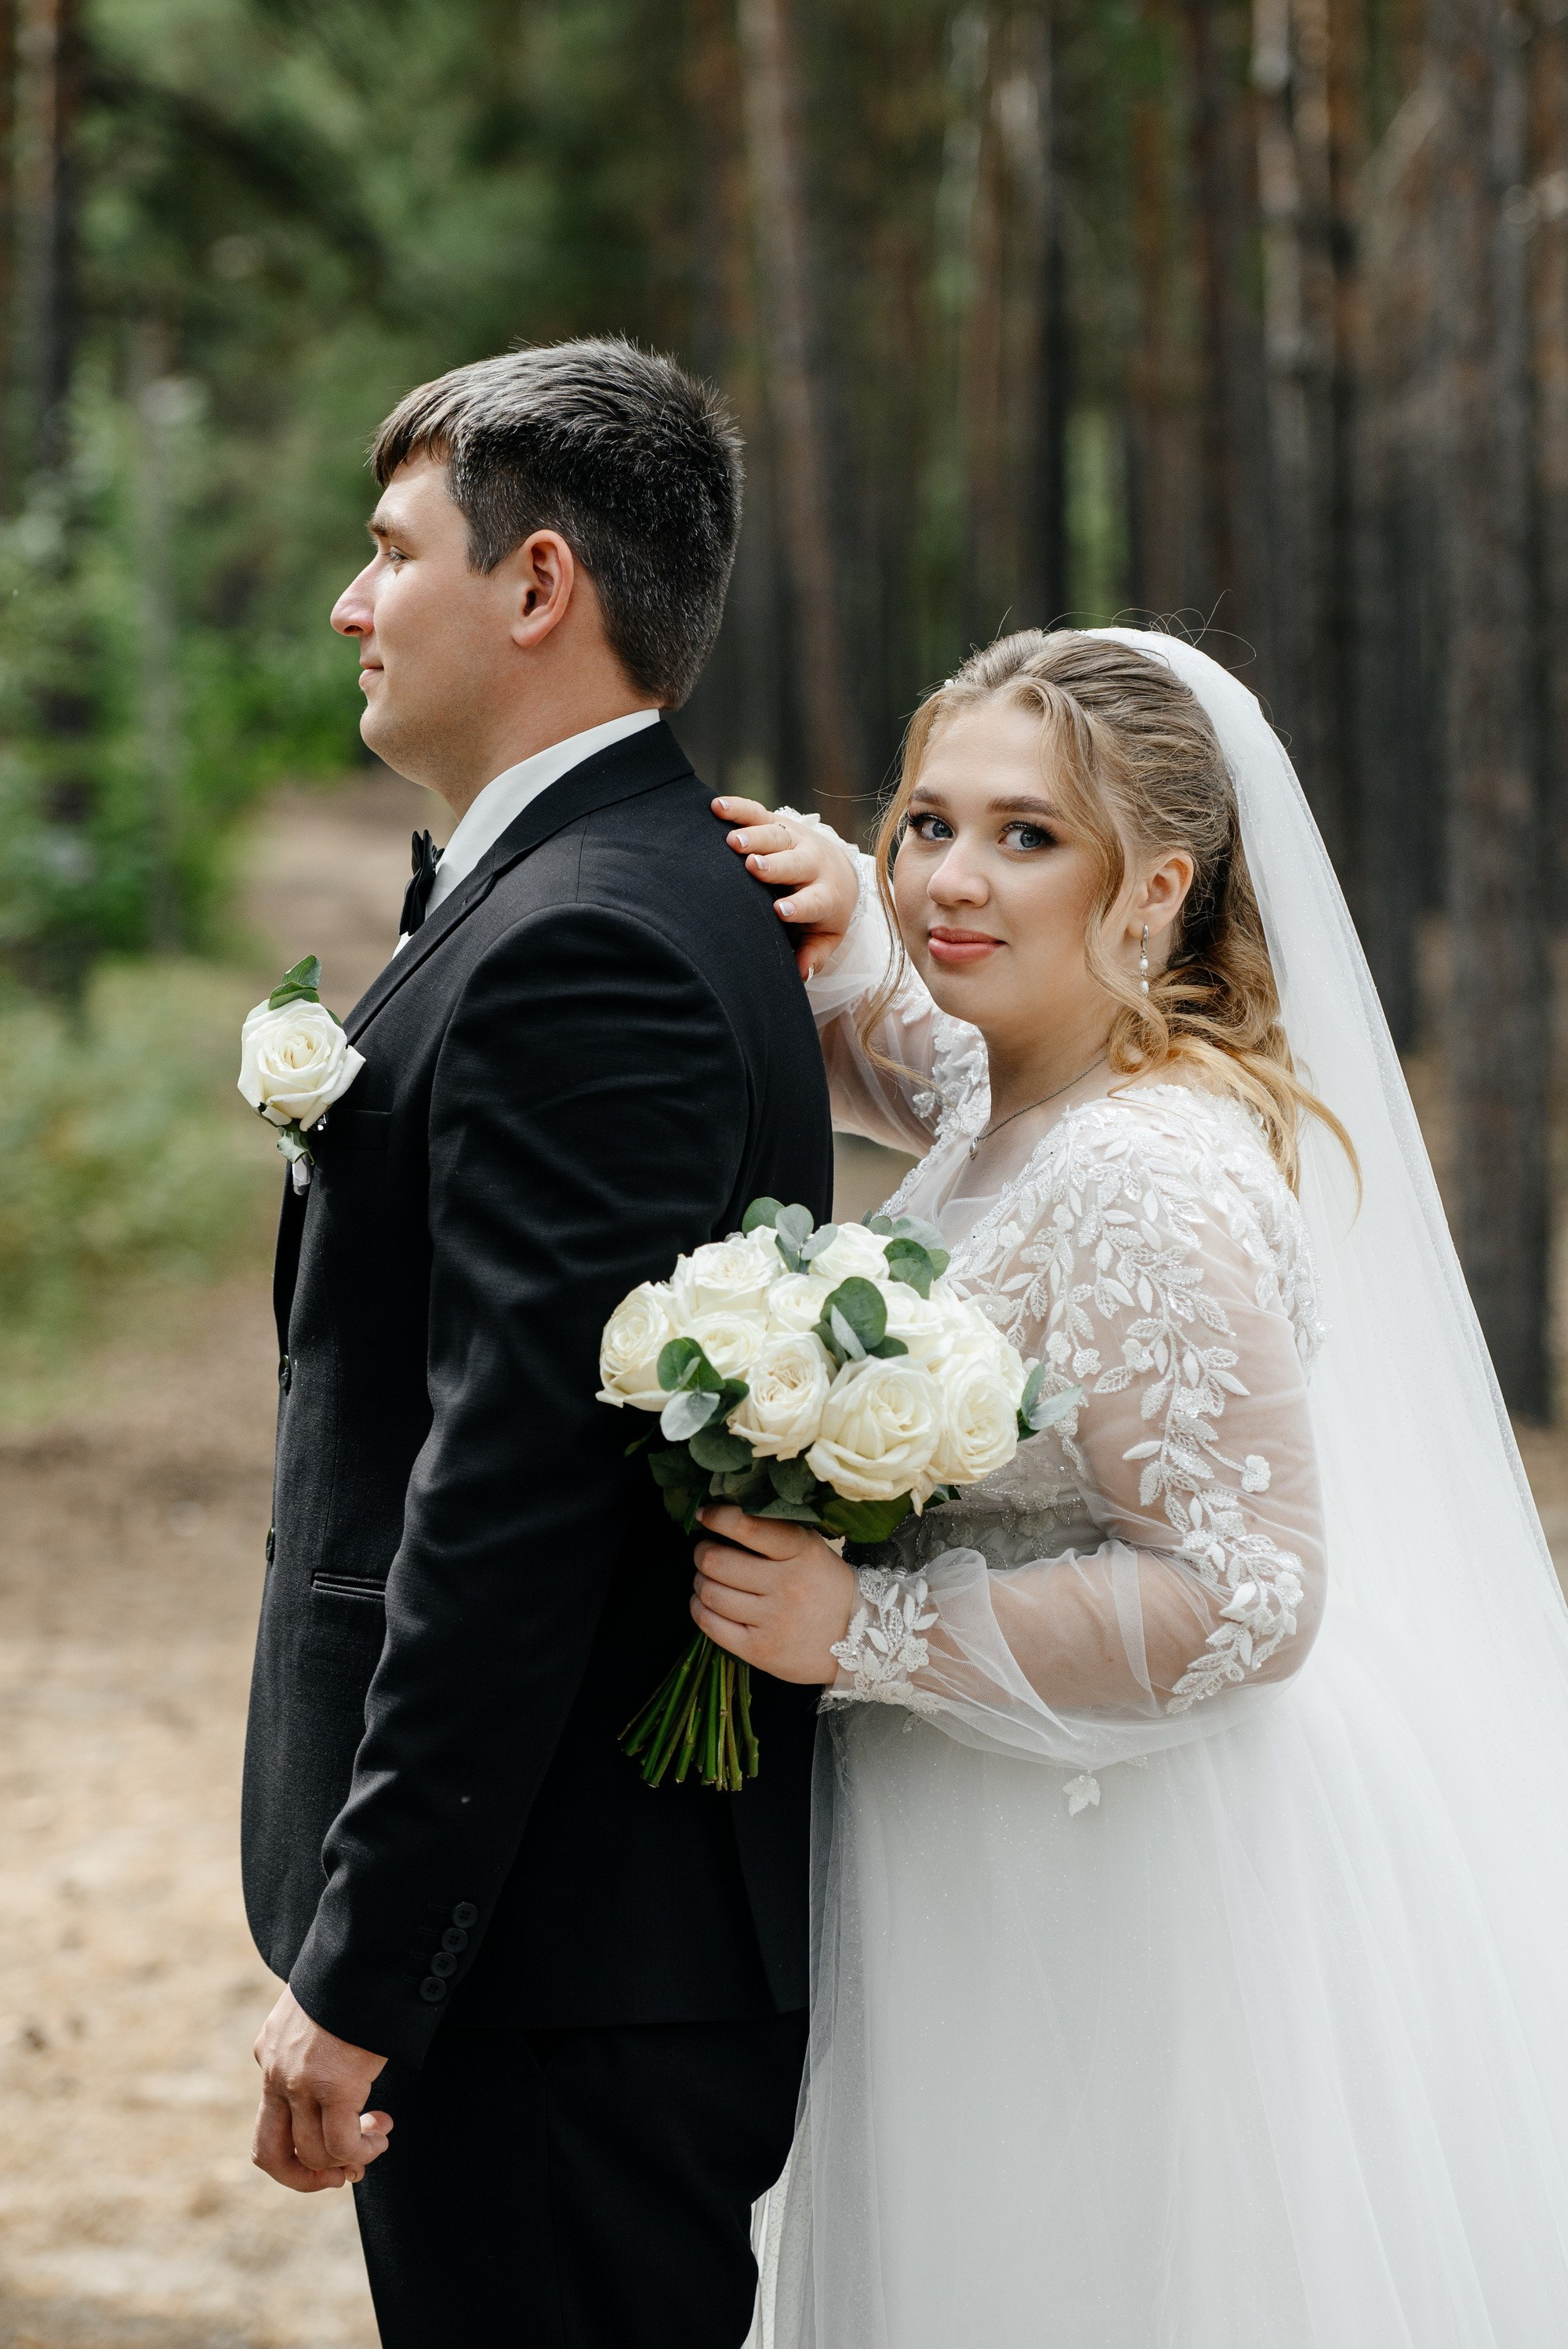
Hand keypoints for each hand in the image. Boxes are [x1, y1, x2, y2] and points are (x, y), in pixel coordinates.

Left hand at [252, 1985, 392, 2192]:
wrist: (368, 1948)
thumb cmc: (355, 1973)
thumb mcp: (322, 2011)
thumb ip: (318, 2043)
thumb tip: (343, 2075)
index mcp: (269, 2051)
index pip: (272, 2118)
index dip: (304, 2144)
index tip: (338, 2142)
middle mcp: (275, 2071)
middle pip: (268, 2154)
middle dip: (304, 2177)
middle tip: (342, 2174)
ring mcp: (300, 2081)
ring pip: (311, 2155)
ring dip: (348, 2160)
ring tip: (378, 2139)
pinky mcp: (334, 2085)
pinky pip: (341, 2145)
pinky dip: (362, 2151)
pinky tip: (381, 2134)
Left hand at [692, 1504, 856, 1682]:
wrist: (859, 1642)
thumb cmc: (827, 1589)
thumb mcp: (814, 1552)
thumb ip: (779, 1533)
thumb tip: (729, 1514)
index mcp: (802, 1553)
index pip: (750, 1527)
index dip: (718, 1517)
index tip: (704, 1514)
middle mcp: (787, 1585)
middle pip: (718, 1562)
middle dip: (702, 1553)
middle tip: (705, 1552)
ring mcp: (773, 1620)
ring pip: (711, 1593)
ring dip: (700, 1582)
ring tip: (706, 1578)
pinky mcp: (760, 1650)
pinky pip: (711, 1625)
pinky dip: (699, 1609)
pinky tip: (705, 1604)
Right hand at [713, 797, 860, 979]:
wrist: (838, 869)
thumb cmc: (824, 911)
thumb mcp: (825, 936)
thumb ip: (812, 954)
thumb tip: (799, 975)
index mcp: (825, 895)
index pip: (813, 901)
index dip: (798, 906)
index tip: (780, 911)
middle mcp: (811, 864)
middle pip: (794, 863)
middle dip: (775, 865)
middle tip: (754, 867)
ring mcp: (794, 840)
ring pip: (776, 835)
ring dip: (755, 836)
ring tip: (733, 841)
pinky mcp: (778, 822)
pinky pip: (758, 812)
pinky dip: (738, 808)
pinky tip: (717, 806)